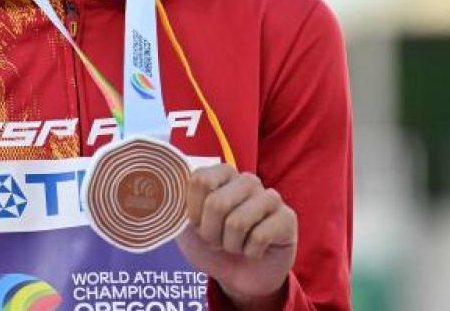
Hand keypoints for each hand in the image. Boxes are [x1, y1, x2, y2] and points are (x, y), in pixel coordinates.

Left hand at [176, 164, 295, 310]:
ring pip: (237, 222)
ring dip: (231, 245)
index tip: (197, 224)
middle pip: (217, 203)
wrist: (239, 275)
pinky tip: (254, 250)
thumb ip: (176, 206)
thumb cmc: (212, 246)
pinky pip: (260, 237)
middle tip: (217, 241)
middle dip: (211, 234)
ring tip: (235, 245)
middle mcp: (247, 179)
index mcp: (221, 174)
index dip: (193, 211)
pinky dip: (250, 253)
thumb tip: (162, 193)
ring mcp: (269, 197)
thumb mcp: (185, 227)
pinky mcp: (287, 217)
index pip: (200, 180)